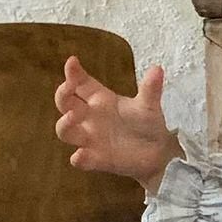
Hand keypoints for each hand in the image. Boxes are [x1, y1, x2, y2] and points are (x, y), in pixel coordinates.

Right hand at [53, 55, 179, 189]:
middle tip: (68, 87)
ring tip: (73, 116)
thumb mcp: (149, 105)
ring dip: (65, 123)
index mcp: (100, 100)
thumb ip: (150, 89)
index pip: (81, 84)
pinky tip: (80, 156)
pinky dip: (79, 159)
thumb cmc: (147, 123)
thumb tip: (158, 69)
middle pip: (65, 103)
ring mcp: (90, 139)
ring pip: (65, 131)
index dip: (73, 73)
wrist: (158, 153)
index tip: (72, 61)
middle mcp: (90, 118)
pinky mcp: (96, 159)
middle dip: (62, 94)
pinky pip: (80, 160)